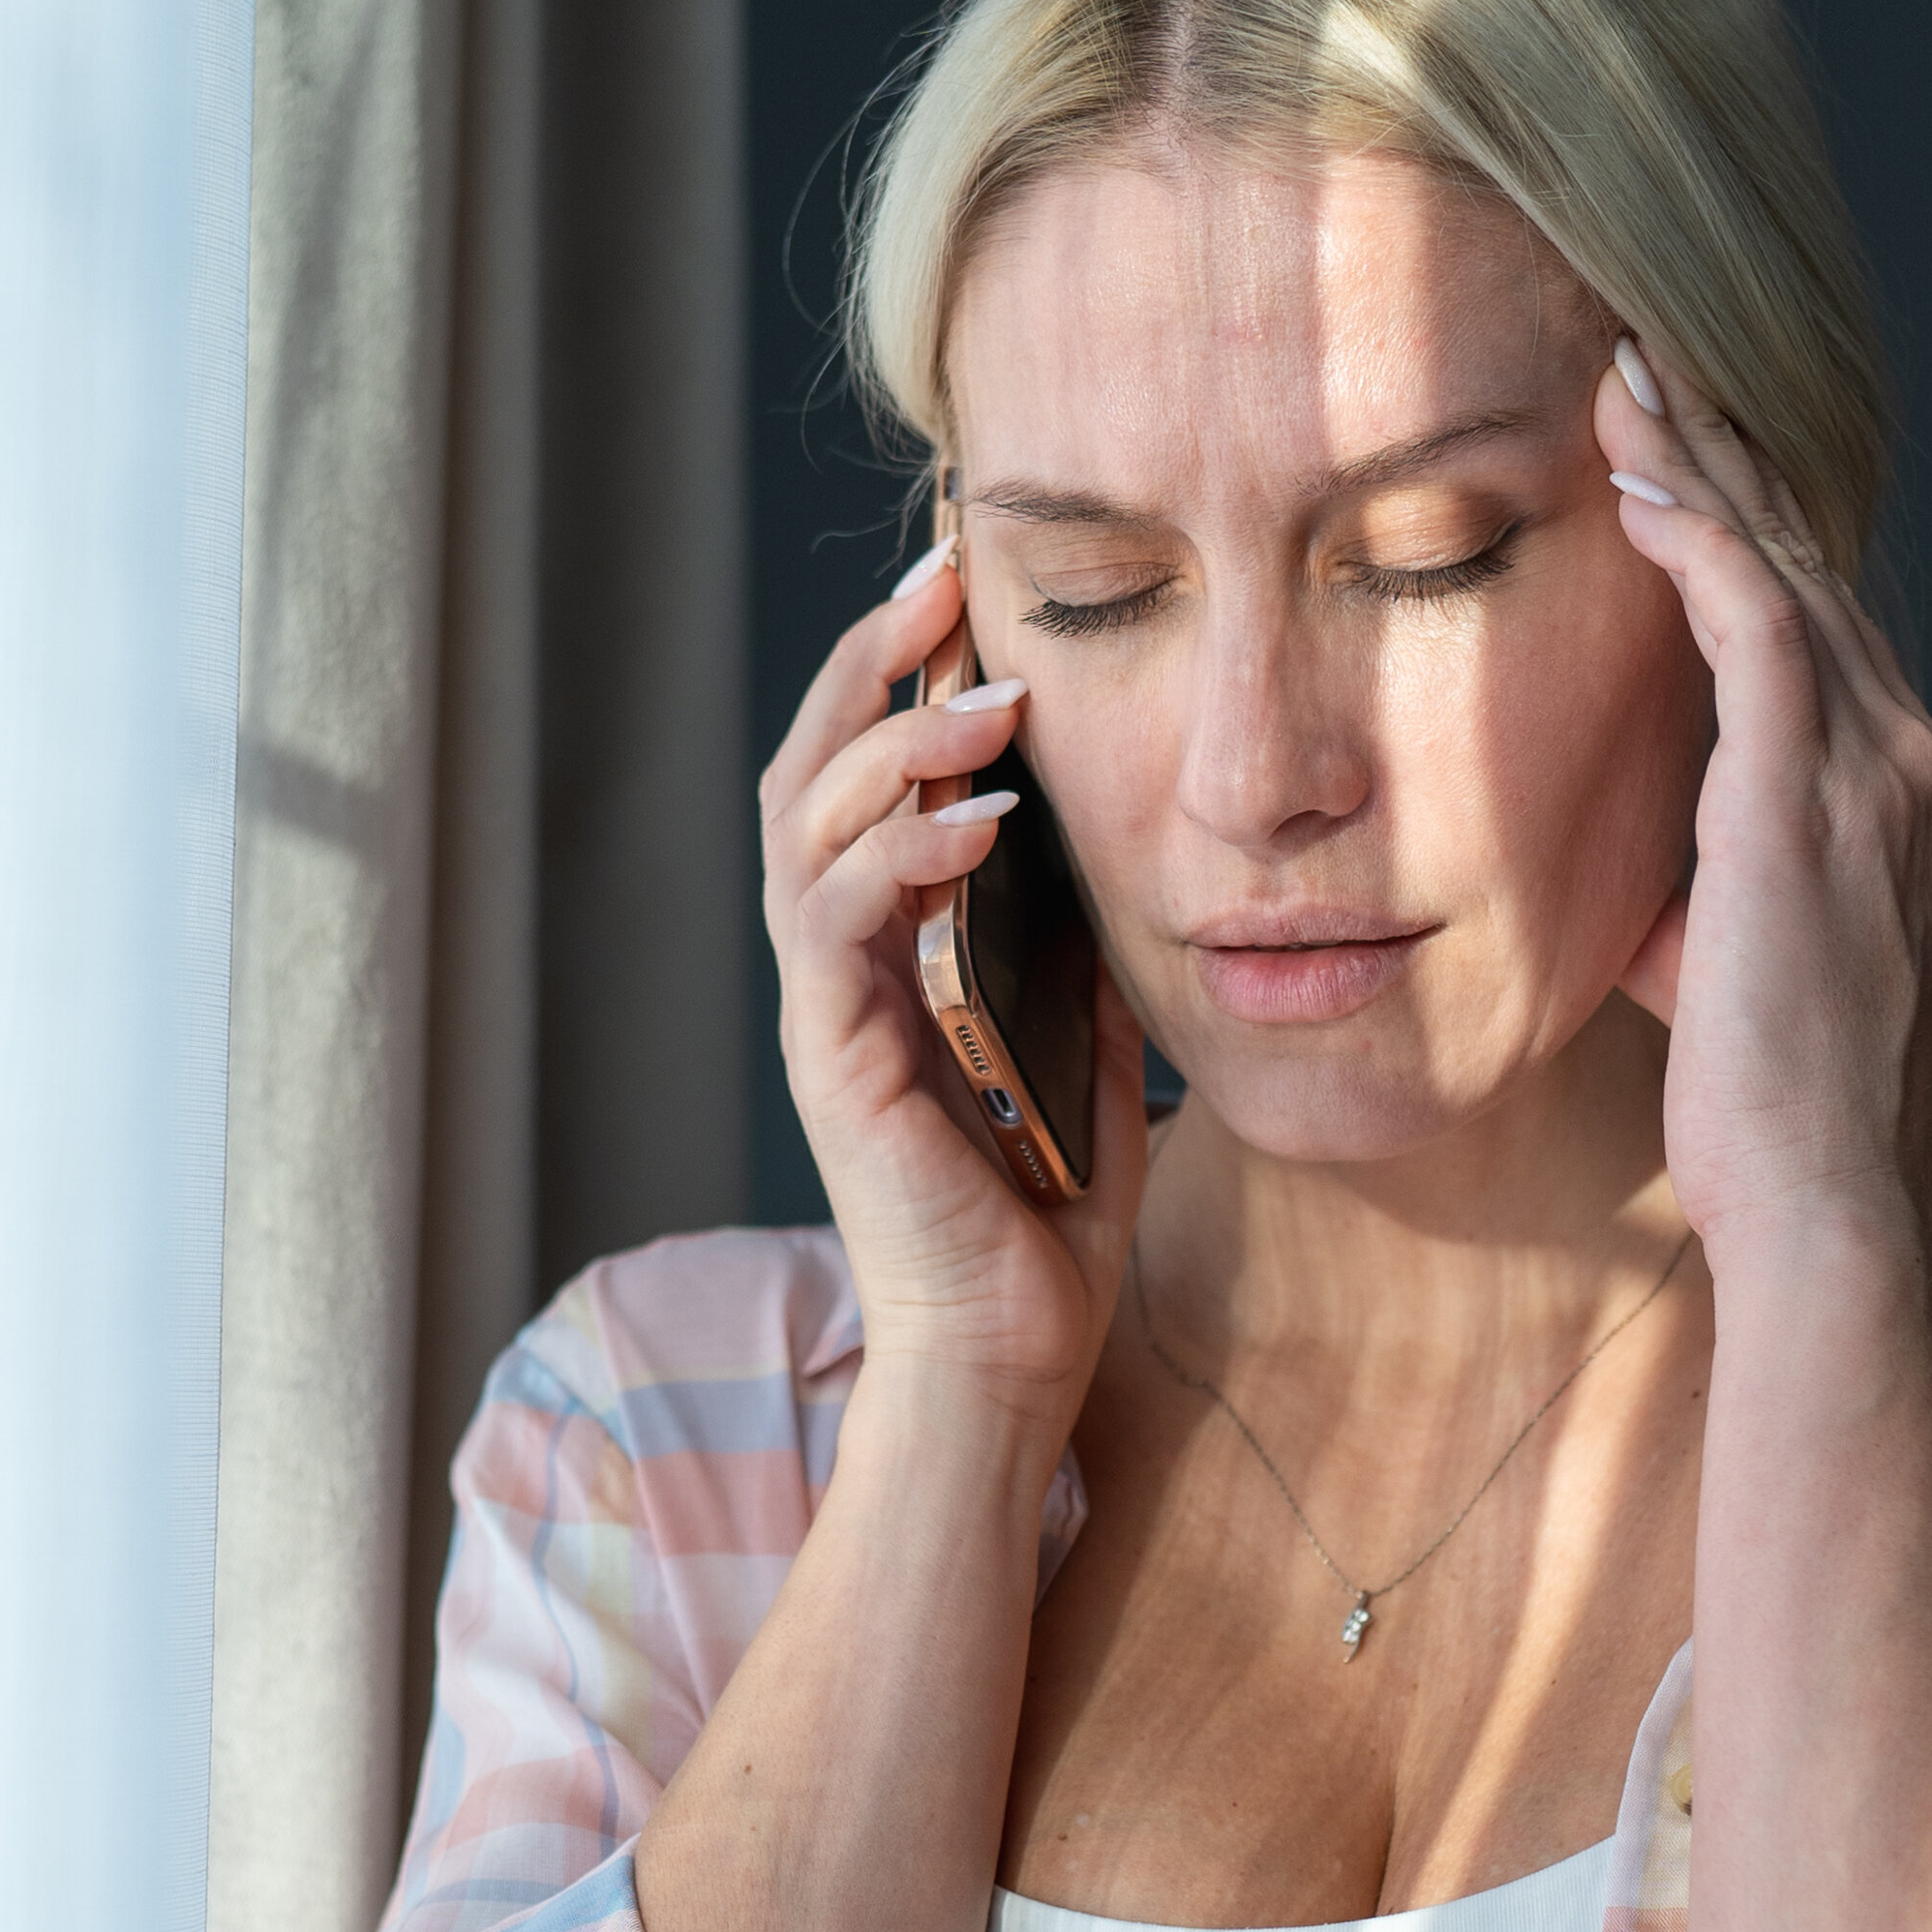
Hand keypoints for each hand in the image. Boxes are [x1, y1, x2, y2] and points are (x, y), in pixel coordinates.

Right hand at [752, 539, 1152, 1422]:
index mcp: (887, 950)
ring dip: (892, 742)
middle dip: (872, 664)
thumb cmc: (1047, 1214)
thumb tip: (1128, 856)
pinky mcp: (830, 1055)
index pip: (868, 780)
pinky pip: (833, 919)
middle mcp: (836, 964)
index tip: (970, 592)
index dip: (902, 678)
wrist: (1011, 1354)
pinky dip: (899, 851)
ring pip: (803, 825)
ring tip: (990, 694)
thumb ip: (1087, 955)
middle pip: (811, 769)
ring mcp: (824, 1006)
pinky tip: (975, 816)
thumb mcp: (1093, 1047)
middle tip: (944, 577)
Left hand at [1596, 338, 1931, 1266]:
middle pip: (1810, 569)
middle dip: (1728, 459)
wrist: (1825, 1202)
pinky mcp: (1812, 795)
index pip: (1821, 625)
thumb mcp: (1742, 974)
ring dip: (1702, 467)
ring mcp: (1879, 773)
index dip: (1750, 529)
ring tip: (1627, 379)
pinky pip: (1758, 625)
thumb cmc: (1774, 1117)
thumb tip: (1651, 901)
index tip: (1680, 452)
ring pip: (1784, 572)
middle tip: (1651, 362)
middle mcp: (1916, 762)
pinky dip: (1700, 543)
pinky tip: (1639, 482)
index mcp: (1908, 796)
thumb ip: (1711, 902)